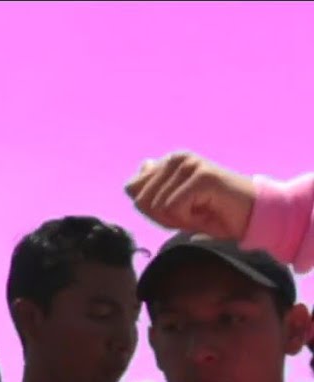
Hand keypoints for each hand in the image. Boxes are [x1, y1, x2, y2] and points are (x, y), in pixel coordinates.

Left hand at [125, 151, 256, 239]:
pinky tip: (207, 211)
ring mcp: (189, 165)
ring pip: (157, 206)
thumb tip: (144, 164)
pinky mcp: (201, 176)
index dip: (152, 210)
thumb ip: (155, 188)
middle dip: (163, 217)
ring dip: (179, 219)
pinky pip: (174, 208)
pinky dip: (189, 219)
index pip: (132, 189)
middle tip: (192, 213)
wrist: (251, 217)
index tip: (178, 210)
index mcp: (167, 162)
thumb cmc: (212, 214)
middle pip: (141, 200)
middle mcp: (176, 158)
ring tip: (202, 211)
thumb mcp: (174, 205)